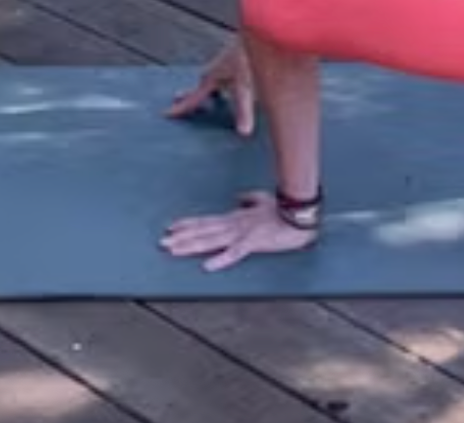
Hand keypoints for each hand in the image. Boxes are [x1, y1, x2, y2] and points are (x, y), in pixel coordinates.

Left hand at [161, 190, 318, 270]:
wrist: (301, 215)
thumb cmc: (284, 210)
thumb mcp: (263, 201)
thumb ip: (249, 200)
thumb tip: (239, 198)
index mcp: (236, 217)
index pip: (207, 221)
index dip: (188, 224)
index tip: (171, 227)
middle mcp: (235, 224)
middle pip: (203, 231)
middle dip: (181, 237)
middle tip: (162, 242)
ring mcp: (243, 233)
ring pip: (212, 240)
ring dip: (191, 245)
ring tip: (173, 250)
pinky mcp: (254, 242)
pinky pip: (235, 253)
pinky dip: (221, 259)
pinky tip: (207, 266)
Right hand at [167, 40, 253, 133]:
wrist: (259, 28)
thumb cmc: (249, 55)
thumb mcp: (246, 86)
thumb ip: (244, 110)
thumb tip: (243, 133)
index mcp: (211, 78)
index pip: (193, 99)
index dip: (180, 109)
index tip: (164, 114)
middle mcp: (214, 70)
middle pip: (200, 87)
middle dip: (190, 95)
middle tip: (177, 98)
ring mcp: (225, 62)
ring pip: (213, 79)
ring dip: (209, 88)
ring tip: (212, 95)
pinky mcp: (236, 58)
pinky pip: (225, 74)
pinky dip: (225, 82)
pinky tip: (235, 82)